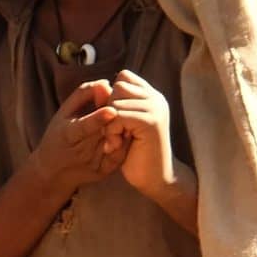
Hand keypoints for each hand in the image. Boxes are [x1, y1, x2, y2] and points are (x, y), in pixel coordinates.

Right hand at [32, 78, 126, 201]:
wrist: (53, 173)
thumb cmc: (58, 137)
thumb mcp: (63, 113)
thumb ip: (83, 95)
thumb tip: (106, 83)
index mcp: (68, 135)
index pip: (84, 127)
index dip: (97, 118)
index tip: (111, 110)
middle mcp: (81, 151)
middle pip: (104, 133)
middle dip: (117, 120)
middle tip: (127, 106)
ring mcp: (93, 163)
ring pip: (116, 144)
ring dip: (125, 130)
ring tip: (128, 118)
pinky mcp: (103, 171)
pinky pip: (120, 156)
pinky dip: (126, 143)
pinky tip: (127, 133)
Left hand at [108, 69, 174, 199]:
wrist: (155, 179)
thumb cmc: (137, 155)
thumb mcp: (125, 125)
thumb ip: (116, 105)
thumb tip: (100, 85)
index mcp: (151, 97)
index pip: (124, 77)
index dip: (112, 96)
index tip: (115, 121)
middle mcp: (156, 98)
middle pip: (118, 86)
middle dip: (108, 109)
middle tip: (114, 133)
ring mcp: (155, 108)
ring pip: (116, 102)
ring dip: (109, 125)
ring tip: (116, 141)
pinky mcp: (151, 121)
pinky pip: (118, 116)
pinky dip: (111, 132)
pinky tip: (116, 146)